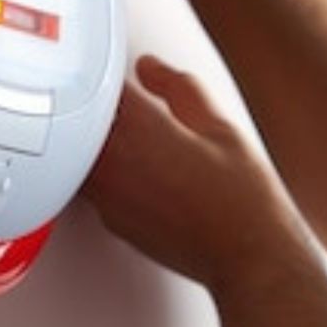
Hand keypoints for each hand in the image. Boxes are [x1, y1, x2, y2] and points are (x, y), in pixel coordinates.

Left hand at [81, 55, 314, 290]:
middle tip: (125, 102)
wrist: (248, 257)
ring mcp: (107, 197)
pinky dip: (107, 173)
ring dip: (96, 141)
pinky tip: (141, 174)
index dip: (107, 70)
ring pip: (78, 155)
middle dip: (97, 106)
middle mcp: (113, 163)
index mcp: (139, 129)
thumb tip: (150, 69)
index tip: (124, 72)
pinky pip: (93, 186)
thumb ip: (179, 88)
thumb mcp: (220, 127)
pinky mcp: (112, 222)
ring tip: (134, 138)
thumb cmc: (242, 200)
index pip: (99, 83)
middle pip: (78, 120)